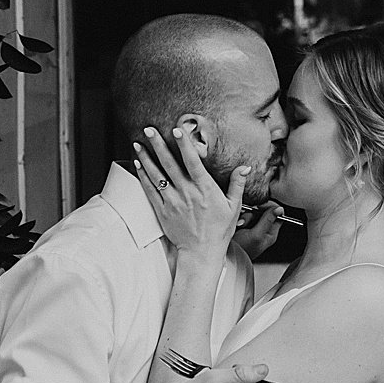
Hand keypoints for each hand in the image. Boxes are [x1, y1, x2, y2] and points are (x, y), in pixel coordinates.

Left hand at [133, 125, 248, 266]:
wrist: (201, 253)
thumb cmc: (219, 231)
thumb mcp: (234, 207)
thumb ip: (237, 185)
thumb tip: (245, 167)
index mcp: (205, 190)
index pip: (193, 163)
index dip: (184, 145)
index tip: (177, 130)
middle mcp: (187, 193)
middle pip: (170, 164)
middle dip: (158, 145)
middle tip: (149, 129)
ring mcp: (173, 202)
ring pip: (156, 175)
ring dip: (146, 157)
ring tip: (138, 143)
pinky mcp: (162, 211)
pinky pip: (150, 190)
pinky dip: (143, 176)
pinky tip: (138, 164)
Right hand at [234, 202, 283, 260]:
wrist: (225, 254)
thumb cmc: (240, 249)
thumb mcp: (256, 235)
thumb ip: (267, 221)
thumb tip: (279, 209)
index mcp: (270, 233)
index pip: (278, 215)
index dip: (270, 208)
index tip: (260, 207)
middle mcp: (263, 230)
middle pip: (264, 211)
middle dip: (254, 213)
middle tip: (247, 221)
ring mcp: (253, 227)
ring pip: (253, 212)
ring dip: (245, 216)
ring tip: (240, 226)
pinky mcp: (244, 225)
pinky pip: (244, 215)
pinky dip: (239, 217)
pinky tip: (237, 225)